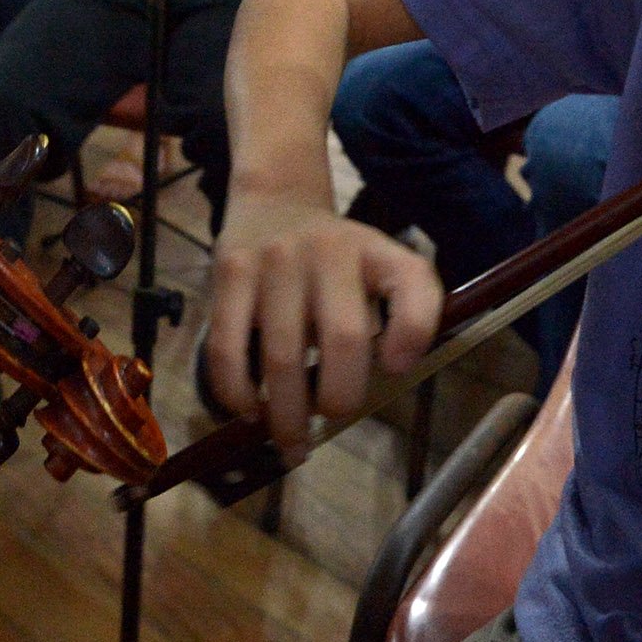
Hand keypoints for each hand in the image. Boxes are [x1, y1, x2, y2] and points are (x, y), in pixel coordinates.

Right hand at [204, 189, 441, 457]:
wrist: (274, 201)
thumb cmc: (337, 257)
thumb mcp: (381, 266)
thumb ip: (401, 314)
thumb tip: (389, 374)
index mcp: (377, 251)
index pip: (412, 282)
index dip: (413, 332)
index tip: (394, 367)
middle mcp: (330, 249)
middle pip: (344, 338)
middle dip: (339, 398)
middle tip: (330, 417)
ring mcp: (275, 259)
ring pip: (282, 356)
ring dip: (286, 414)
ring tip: (291, 440)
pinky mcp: (231, 271)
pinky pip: (228, 348)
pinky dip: (237, 393)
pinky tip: (249, 410)